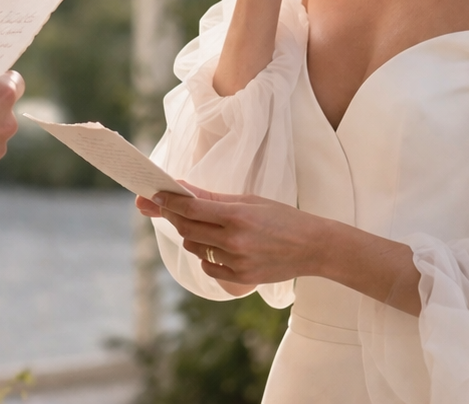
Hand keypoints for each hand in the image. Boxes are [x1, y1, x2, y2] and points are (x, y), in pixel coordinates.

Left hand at [141, 181, 330, 288]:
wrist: (313, 247)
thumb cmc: (282, 218)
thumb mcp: (250, 201)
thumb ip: (214, 199)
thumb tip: (183, 189)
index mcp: (237, 216)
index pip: (192, 208)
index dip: (169, 202)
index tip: (154, 195)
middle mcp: (234, 240)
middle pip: (187, 228)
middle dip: (173, 216)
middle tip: (165, 207)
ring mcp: (237, 262)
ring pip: (195, 247)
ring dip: (192, 235)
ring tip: (204, 227)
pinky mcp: (240, 279)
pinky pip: (208, 267)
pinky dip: (206, 256)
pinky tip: (218, 247)